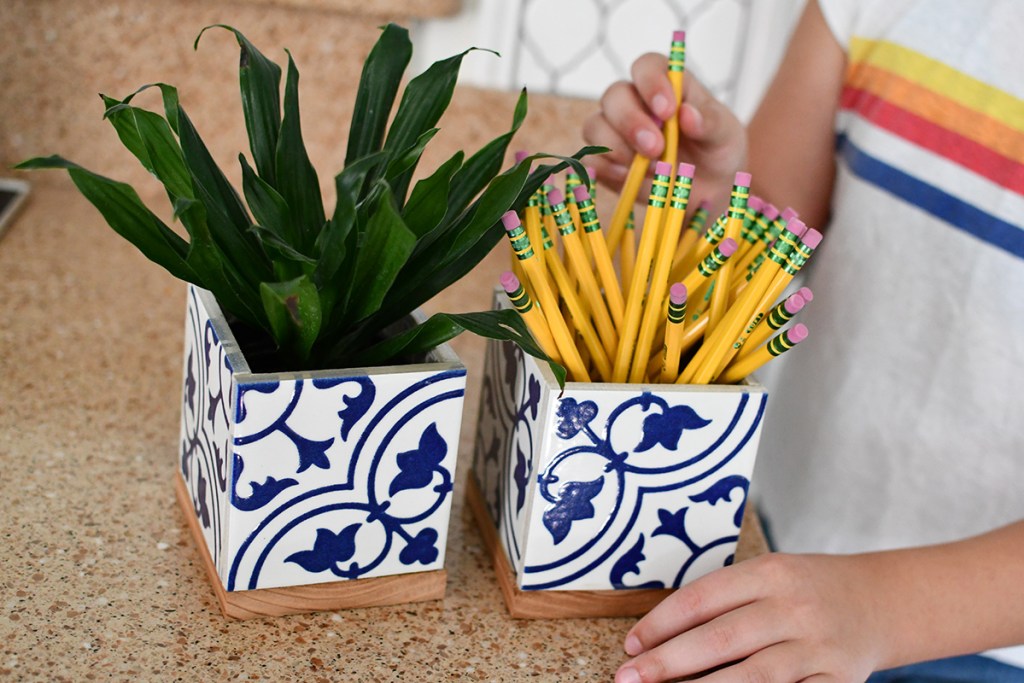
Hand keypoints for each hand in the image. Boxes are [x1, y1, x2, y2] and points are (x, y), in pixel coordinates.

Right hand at [582, 52, 746, 207]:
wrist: (710, 189)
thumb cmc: (716, 151)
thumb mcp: (725, 134)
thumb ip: (709, 122)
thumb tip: (687, 113)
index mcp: (665, 83)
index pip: (647, 67)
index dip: (651, 84)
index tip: (667, 111)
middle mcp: (635, 102)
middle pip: (614, 95)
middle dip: (631, 121)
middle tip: (655, 148)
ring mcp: (616, 131)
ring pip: (596, 126)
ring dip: (617, 146)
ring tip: (648, 168)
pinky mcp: (606, 160)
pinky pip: (593, 159)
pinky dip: (609, 169)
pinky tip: (632, 178)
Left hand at [615, 553, 886, 682]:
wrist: (880, 601)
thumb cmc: (806, 589)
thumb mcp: (768, 575)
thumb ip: (724, 600)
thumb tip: (660, 637)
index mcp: (770, 573)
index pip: (702, 598)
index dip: (660, 623)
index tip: (630, 644)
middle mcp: (794, 607)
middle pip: (720, 639)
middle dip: (668, 662)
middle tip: (629, 678)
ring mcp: (817, 647)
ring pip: (751, 677)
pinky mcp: (837, 681)